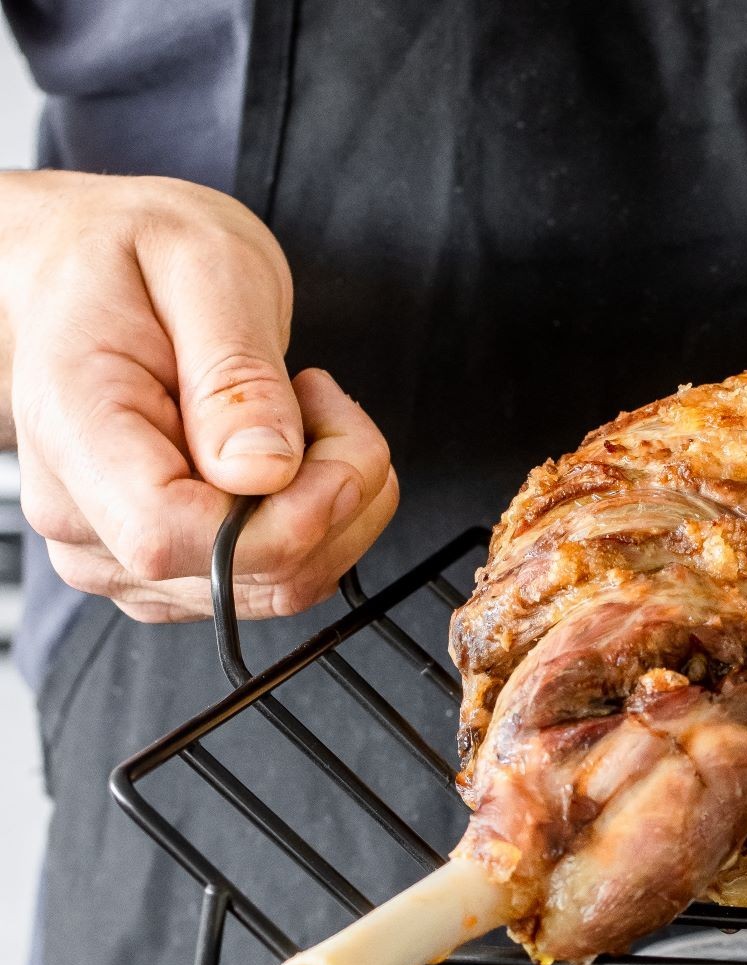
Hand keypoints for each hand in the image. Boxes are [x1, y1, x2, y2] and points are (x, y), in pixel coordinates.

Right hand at [0, 171, 396, 622]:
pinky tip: (288, 454)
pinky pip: (275, 581)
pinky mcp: (167, 573)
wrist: (82, 272)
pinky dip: (317, 521)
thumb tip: (263, 471)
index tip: (329, 439)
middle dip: (333, 493)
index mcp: (73, 428)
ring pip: (278, 587)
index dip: (281, 517)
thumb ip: (236, 373)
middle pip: (246, 570)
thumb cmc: (130, 255)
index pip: (169, 535)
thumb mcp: (203, 266)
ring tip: (300, 412)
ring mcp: (120, 556)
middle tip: (322, 396)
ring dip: (333, 506)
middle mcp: (81, 514)